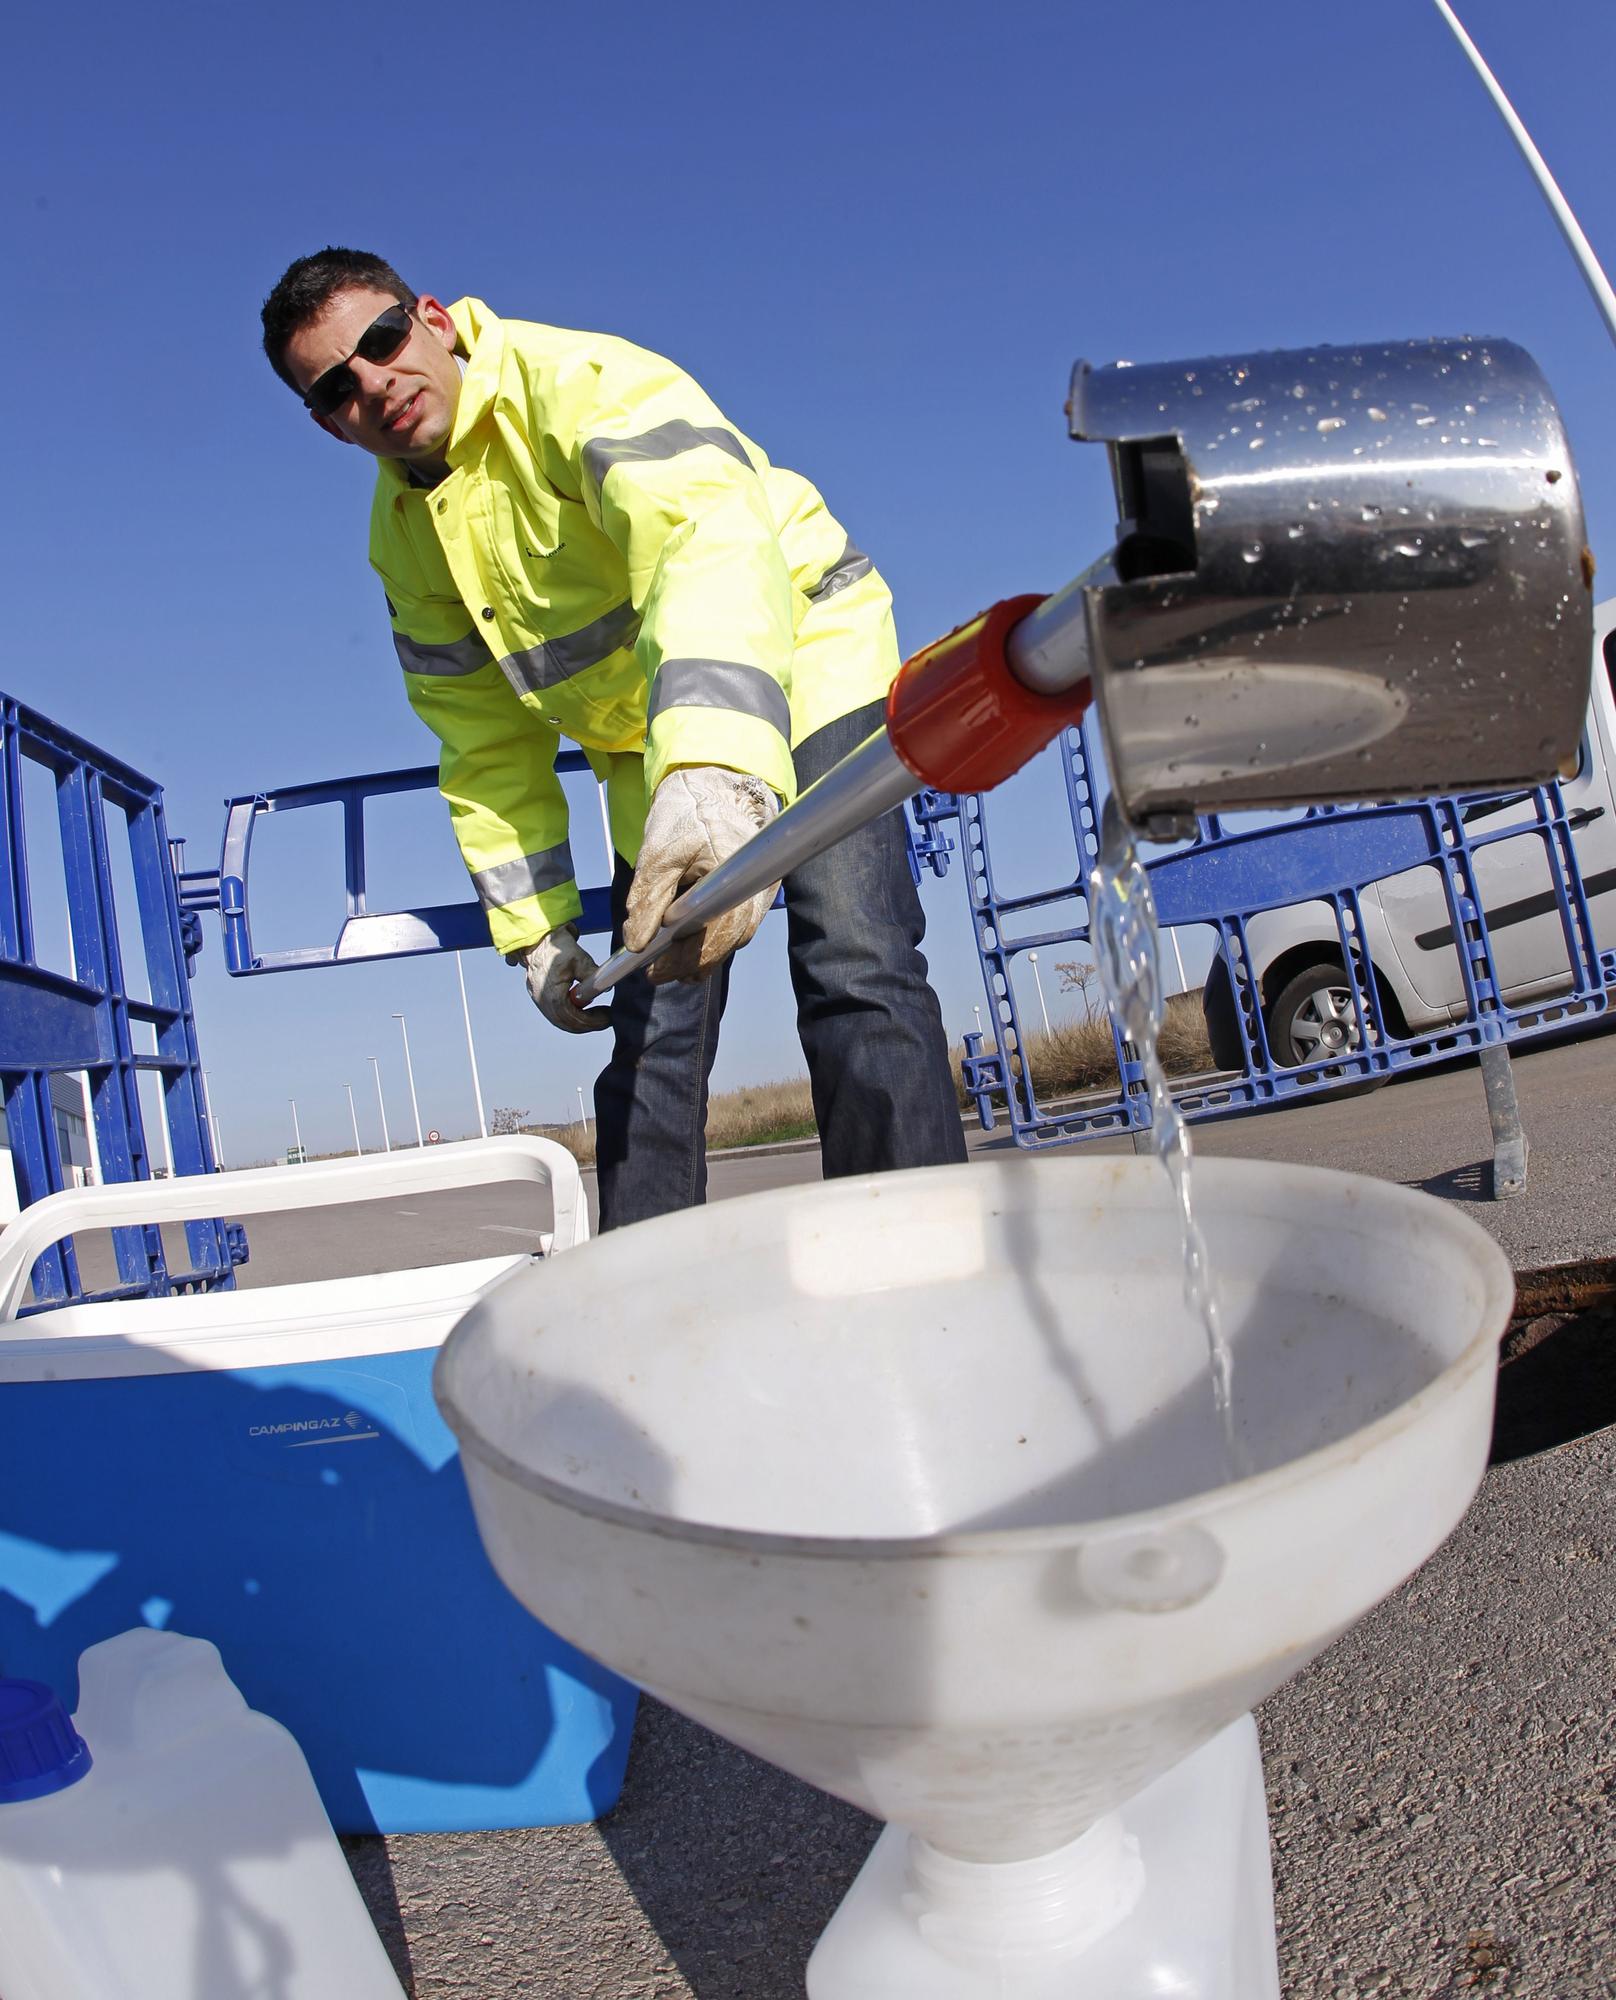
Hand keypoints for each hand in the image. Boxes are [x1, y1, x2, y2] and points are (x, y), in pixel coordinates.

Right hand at [518, 926, 612, 1032]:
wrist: (537, 938)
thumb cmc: (555, 946)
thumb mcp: (579, 959)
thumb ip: (593, 975)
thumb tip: (606, 987)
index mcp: (551, 994)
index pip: (573, 1019)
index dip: (592, 1021)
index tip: (607, 1017)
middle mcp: (542, 1001)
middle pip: (567, 1024)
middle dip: (588, 1024)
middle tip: (605, 1018)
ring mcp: (539, 999)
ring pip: (561, 1020)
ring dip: (579, 1020)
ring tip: (596, 1014)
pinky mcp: (540, 996)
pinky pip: (556, 1013)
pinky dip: (570, 1015)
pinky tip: (583, 1007)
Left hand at [624, 767, 779, 982]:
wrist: (716, 785)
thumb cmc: (689, 811)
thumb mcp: (658, 851)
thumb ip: (648, 898)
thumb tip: (636, 941)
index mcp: (733, 877)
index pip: (713, 937)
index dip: (682, 960)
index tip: (652, 971)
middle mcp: (753, 893)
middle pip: (723, 946)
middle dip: (686, 963)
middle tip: (653, 970)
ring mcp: (757, 897)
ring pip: (728, 942)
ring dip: (698, 953)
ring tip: (666, 957)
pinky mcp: (753, 898)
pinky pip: (732, 930)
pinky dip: (707, 937)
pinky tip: (685, 937)